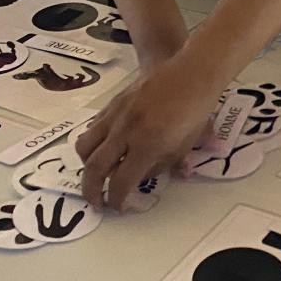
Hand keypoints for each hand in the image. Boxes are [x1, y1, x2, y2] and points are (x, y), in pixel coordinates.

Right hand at [75, 55, 225, 211]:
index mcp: (147, 144)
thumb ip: (160, 167)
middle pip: (95, 168)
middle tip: (96, 203)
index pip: (121, 182)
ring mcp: (116, 114)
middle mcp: (126, 131)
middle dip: (91, 191)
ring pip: (85, 146)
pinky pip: (93, 127)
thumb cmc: (195, 111)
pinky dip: (92, 143)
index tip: (118, 208)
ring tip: (95, 175)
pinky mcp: (113, 102)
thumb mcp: (184, 146)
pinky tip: (103, 148)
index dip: (116, 200)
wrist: (193, 72)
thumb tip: (140, 180)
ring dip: (86, 166)